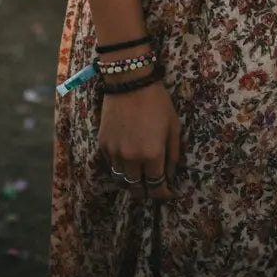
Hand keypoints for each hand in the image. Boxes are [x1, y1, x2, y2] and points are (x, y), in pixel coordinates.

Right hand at [99, 80, 181, 201]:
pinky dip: (120, 166)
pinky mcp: (103, 144)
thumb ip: (173, 155)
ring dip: (131, 181)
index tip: (169, 193)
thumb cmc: (157, 102)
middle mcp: (131, 158)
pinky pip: (111, 164)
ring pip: (121, 179)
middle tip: (153, 187)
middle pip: (136, 188)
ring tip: (139, 177)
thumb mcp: (173, 127)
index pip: (156, 187)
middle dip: (146, 191)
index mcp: (152, 154)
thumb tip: (170, 176)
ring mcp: (114, 152)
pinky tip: (127, 159)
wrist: (130, 82)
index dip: (163, 194)